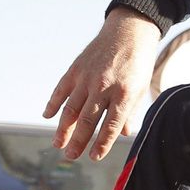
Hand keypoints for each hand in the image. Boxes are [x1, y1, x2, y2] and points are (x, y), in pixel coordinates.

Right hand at [44, 8, 160, 160]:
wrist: (129, 32)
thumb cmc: (139, 63)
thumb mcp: (142, 88)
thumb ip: (132, 111)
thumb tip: (125, 133)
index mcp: (125, 93)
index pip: (112, 124)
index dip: (103, 143)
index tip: (94, 157)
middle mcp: (104, 86)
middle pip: (88, 120)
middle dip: (78, 141)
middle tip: (70, 156)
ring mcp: (87, 77)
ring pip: (71, 108)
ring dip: (63, 128)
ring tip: (58, 144)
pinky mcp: (76, 69)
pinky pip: (61, 90)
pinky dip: (53, 103)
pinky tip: (48, 116)